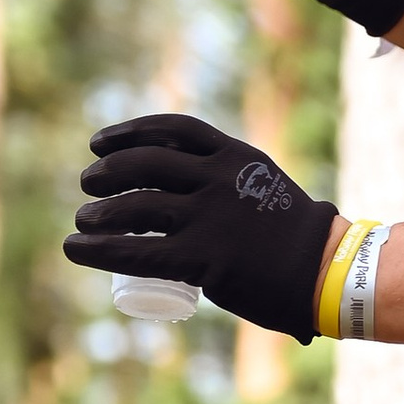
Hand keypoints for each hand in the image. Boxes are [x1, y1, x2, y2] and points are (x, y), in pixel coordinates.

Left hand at [65, 113, 339, 341]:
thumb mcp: (265, 187)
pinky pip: (138, 251)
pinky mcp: (203, 258)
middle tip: (88, 184)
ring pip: (136, 206)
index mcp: (235, 155)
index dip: (128, 132)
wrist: (328, 273)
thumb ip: (234, 184)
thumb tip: (193, 191)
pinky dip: (98, 248)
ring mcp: (210, 217)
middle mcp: (219, 179)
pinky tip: (75, 249)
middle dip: (108, 171)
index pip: (171, 130)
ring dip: (99, 211)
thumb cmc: (298, 238)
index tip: (99, 143)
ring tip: (82, 220)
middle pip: (145, 164)